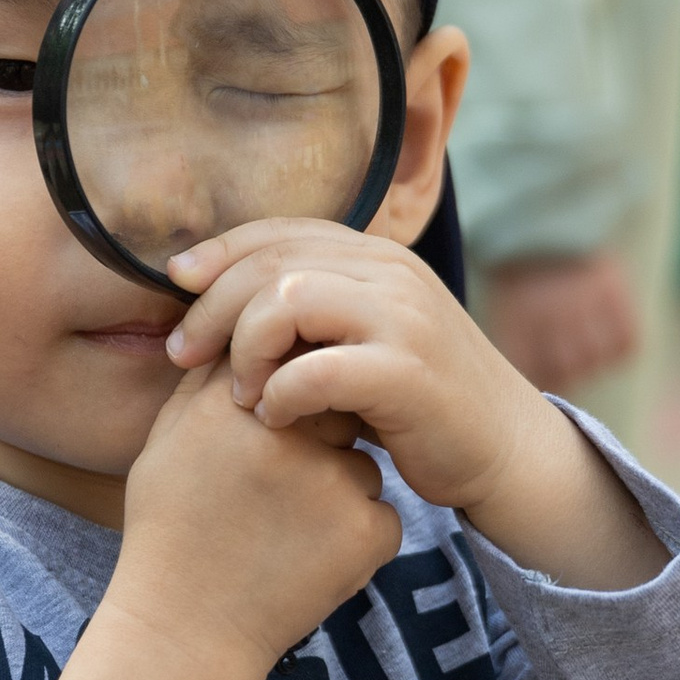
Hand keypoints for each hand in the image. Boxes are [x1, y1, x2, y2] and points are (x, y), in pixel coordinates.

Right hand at [116, 355, 397, 679]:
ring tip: (284, 533)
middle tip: (279, 489)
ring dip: (337, 490)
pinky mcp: (369, 531)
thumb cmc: (172, 529)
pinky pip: (379, 514)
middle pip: (336, 402)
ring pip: (360, 464)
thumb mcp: (170, 438)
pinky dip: (354, 535)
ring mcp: (333, 484)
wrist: (186, 631)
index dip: (290, 388)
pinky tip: (307, 560)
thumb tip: (250, 325)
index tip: (274, 423)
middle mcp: (287, 435)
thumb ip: (211, 377)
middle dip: (321, 433)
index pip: (293, 357)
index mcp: (233, 404)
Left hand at [165, 220, 663, 590]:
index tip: (175, 286)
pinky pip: (317, 371)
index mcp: (377, 257)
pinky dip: (281, 395)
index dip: (219, 252)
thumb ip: (312, 311)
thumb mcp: (364, 338)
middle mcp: (392, 273)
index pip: (280, 231)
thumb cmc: (417, 401)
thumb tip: (218, 298)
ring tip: (240, 392)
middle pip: (272, 264)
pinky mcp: (408, 373)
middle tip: (181, 356)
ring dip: (246, 349)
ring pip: (288, 303)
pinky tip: (275, 418)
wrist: (504, 449)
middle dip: (212, 309)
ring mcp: (404, 319)